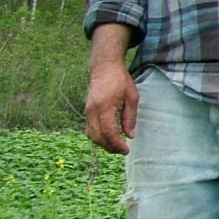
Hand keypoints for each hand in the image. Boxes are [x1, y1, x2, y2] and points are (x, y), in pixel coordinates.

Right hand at [84, 25, 138, 153]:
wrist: (104, 67)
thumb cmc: (120, 80)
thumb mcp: (132, 97)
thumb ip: (130, 118)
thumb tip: (130, 136)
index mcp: (104, 107)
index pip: (108, 131)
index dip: (117, 144)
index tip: (126, 150)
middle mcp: (92, 110)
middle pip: (97, 136)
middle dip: (110, 147)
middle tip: (123, 151)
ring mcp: (87, 110)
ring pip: (91, 134)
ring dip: (103, 143)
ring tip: (117, 146)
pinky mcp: (87, 109)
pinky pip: (89, 128)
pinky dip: (98, 136)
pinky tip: (108, 138)